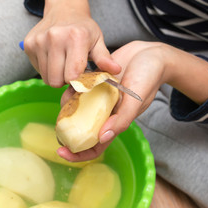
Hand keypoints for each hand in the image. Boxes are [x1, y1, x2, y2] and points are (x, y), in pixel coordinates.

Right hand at [23, 0, 120, 86]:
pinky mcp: (28, 44)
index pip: (72, 75)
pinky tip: (53, 58)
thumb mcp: (98, 41)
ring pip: (46, 78)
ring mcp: (39, 41)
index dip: (77, 81)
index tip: (81, 75)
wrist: (64, 11)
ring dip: (55, 76)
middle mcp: (54, 37)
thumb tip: (116, 71)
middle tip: (71, 70)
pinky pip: (37, 70)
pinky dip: (46, 69)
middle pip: (56, 80)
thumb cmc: (83, 29)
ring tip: (62, 63)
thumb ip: (104, 58)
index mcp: (75, 37)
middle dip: (64, 80)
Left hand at [57, 41, 207, 160]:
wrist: (150, 53)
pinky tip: (72, 83)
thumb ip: (122, 119)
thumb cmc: (149, 78)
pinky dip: (73, 89)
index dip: (79, 154)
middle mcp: (104, 113)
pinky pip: (78, 90)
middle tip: (58, 123)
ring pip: (76, 109)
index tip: (62, 151)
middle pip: (81, 129)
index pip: (95, 146)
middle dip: (66, 130)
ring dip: (68, 107)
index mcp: (115, 122)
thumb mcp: (137, 100)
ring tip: (68, 96)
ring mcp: (98, 99)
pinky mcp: (94, 84)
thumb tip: (103, 137)